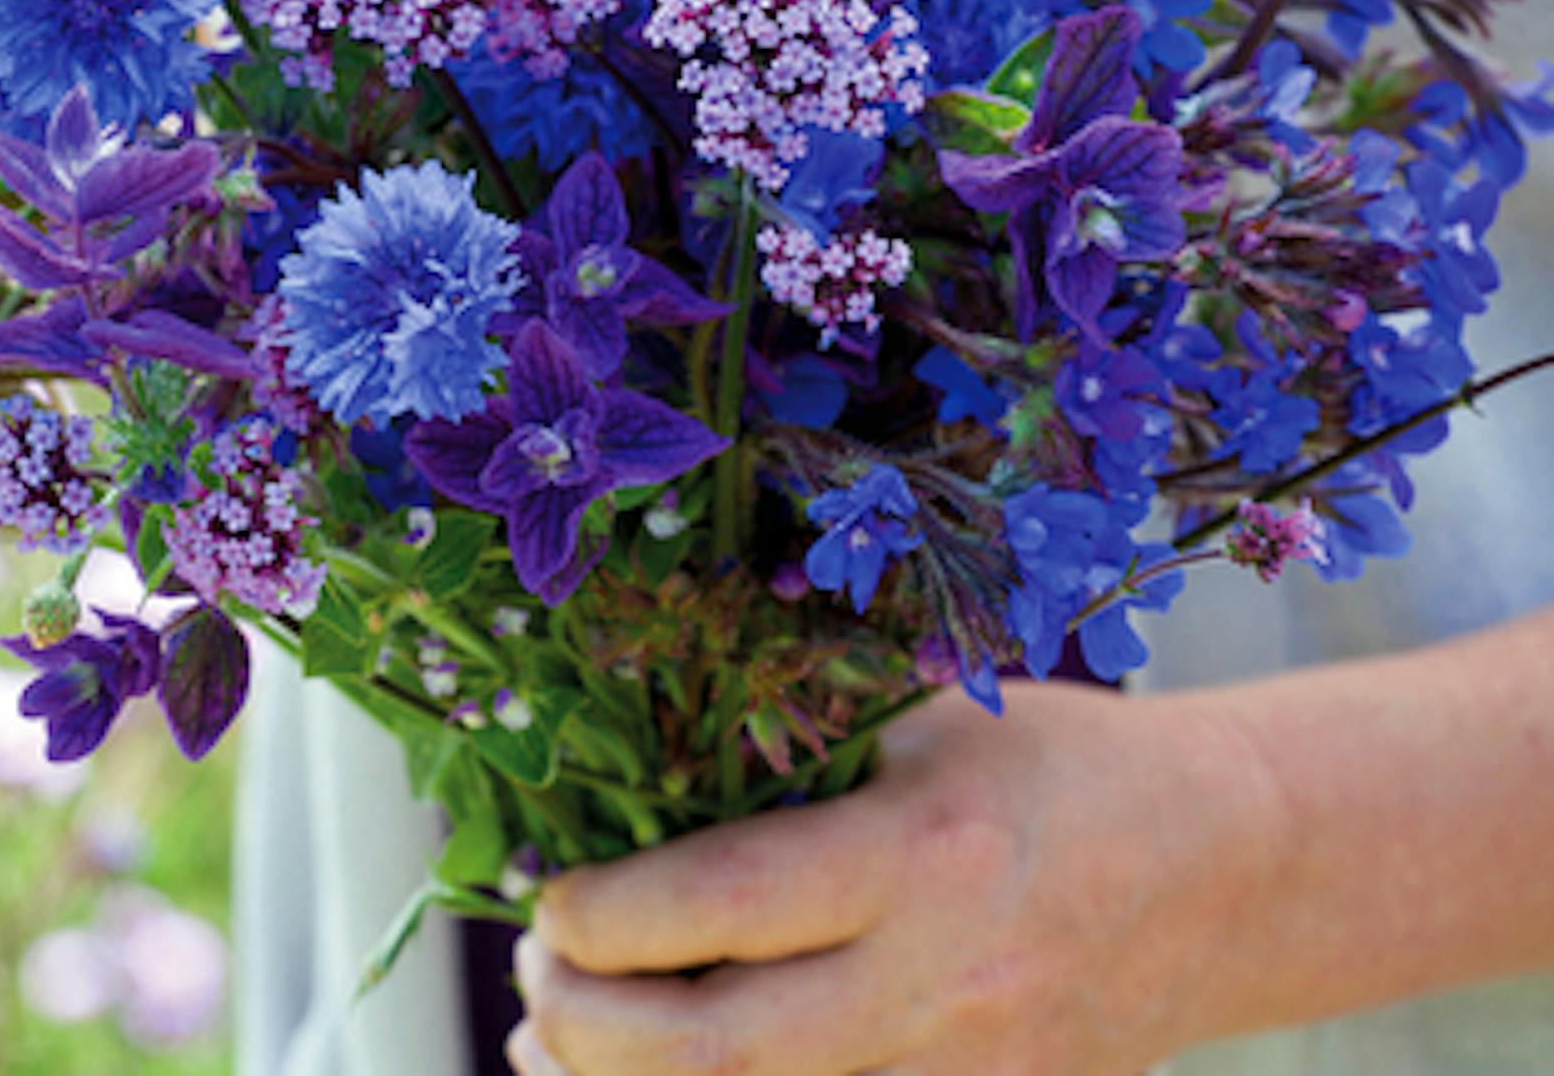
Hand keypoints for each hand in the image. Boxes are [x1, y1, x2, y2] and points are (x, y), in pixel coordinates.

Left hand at [507, 678, 1277, 1074]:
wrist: (1228, 867)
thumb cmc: (1063, 761)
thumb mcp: (934, 716)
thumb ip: (803, 745)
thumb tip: (640, 776)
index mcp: (927, 855)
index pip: (730, 905)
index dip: (612, 917)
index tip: (546, 900)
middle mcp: (944, 987)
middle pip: (726, 1053)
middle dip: (594, 1031)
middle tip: (529, 979)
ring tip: (548, 1050)